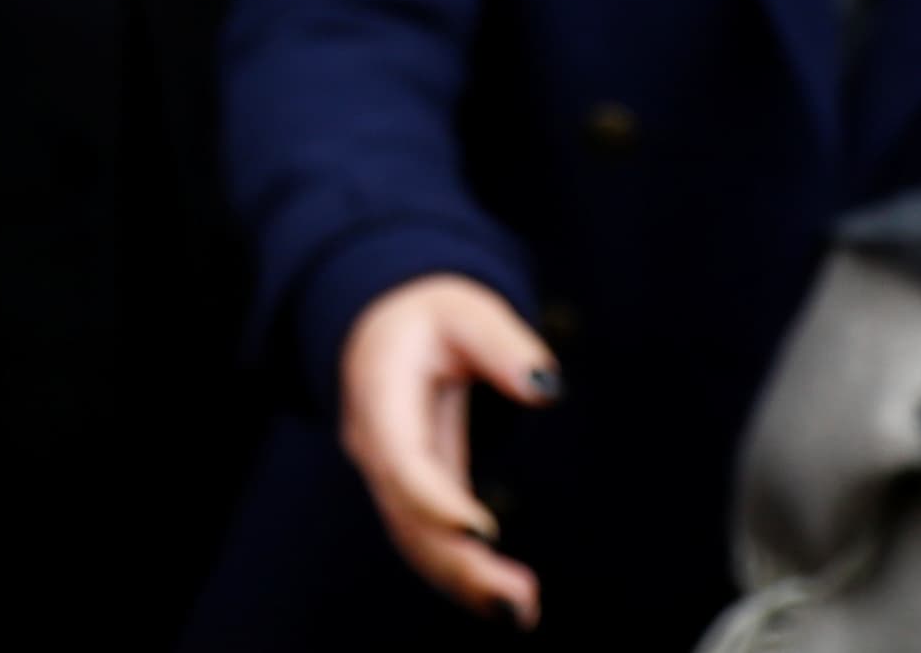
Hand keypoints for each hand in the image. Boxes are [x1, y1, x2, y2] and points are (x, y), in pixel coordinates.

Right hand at [337, 275, 559, 631]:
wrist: (384, 330)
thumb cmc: (430, 318)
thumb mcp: (466, 309)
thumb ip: (502, 344)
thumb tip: (546, 388)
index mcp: (381, 394)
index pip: (401, 460)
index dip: (435, 501)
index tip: (484, 532)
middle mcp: (375, 447)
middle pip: (407, 518)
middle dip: (458, 563)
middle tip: (519, 598)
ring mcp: (388, 478)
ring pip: (414, 542)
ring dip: (463, 583)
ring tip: (521, 610)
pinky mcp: (411, 498)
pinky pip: (426, 544)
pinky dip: (462, 578)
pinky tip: (505, 603)